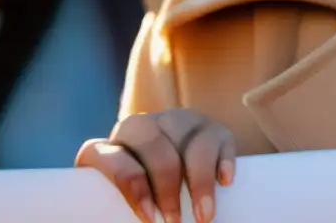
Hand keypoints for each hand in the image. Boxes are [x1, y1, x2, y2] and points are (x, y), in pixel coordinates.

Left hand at [77, 109, 237, 222]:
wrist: (173, 167)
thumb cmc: (148, 196)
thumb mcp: (134, 197)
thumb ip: (128, 204)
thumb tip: (146, 219)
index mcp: (114, 146)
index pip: (111, 155)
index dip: (130, 184)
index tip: (149, 216)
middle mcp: (143, 127)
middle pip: (152, 144)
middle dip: (166, 186)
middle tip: (175, 221)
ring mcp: (179, 123)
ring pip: (188, 141)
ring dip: (198, 181)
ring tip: (203, 216)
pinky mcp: (213, 130)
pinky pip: (218, 139)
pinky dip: (222, 161)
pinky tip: (225, 182)